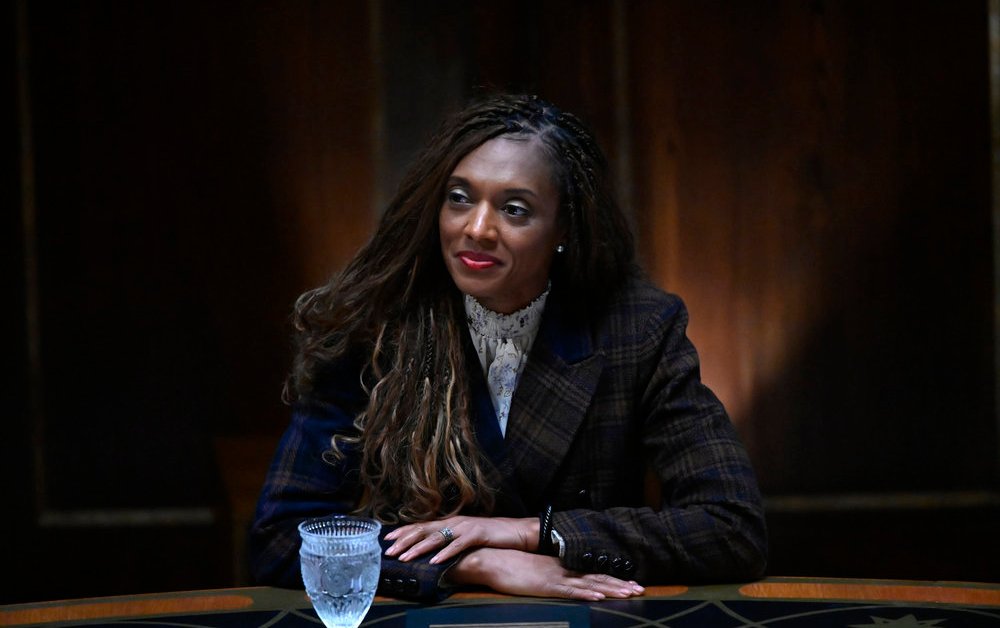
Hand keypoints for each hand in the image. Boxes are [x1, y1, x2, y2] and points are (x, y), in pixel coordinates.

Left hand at [384, 516, 537, 563]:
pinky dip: (445, 553)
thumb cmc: (488, 536)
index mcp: (449, 522)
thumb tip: (430, 550)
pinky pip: (458, 545)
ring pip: (437, 537)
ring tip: (406, 557)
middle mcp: (454, 522)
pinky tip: (435, 561)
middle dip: (405, 541)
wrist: (514, 531)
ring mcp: (464, 527)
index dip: (404, 531)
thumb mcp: (464, 536)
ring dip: (420, 548)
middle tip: (390, 551)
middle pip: (424, 530)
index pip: (422, 525)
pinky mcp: (476, 535)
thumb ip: (448, 540)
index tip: (387, 539)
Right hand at [449, 548, 644, 600]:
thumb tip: (561, 581)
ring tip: (629, 592)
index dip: (612, 579)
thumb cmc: (510, 566)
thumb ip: (549, 575)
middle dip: (619, 584)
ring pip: (589, 584)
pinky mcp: (546, 585)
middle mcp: (562, 570)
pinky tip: (598, 596)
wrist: (492, 559)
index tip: (630, 583)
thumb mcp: (535, 571)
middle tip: (639, 589)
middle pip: (596, 578)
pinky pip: (570, 590)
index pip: (591, 573)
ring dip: (610, 589)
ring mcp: (555, 577)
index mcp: (560, 567)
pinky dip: (586, 593)